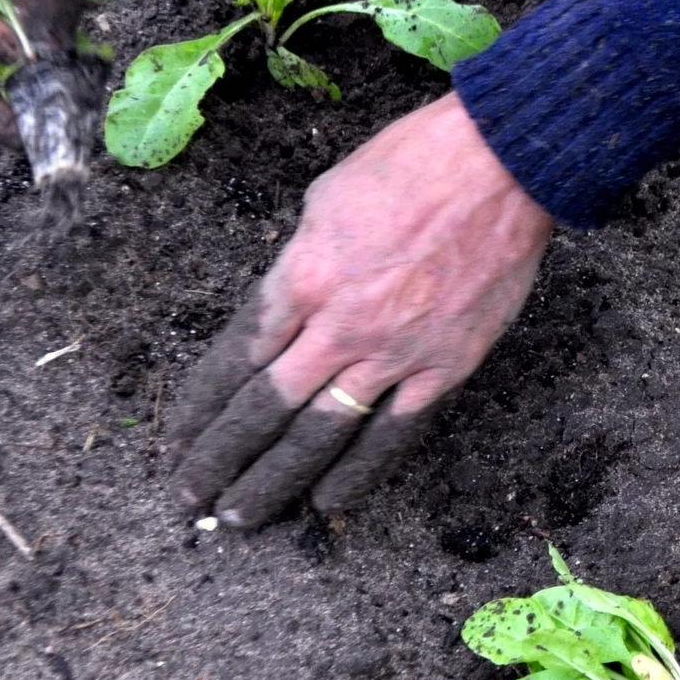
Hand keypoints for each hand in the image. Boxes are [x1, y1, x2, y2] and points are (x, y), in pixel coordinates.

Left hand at [168, 94, 554, 526]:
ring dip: (273, 480)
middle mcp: (339, 324)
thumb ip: (301, 264)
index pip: (236, 356)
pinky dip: (359, 473)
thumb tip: (288, 305)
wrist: (502, 164)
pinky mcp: (444, 367)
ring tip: (238, 516)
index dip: (201, 404)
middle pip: (264, 407)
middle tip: (189, 496)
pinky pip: (393, 433)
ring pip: (319, 434)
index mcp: (302, 274)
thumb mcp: (325, 198)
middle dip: (220, 457)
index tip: (178, 436)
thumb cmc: (412, 163)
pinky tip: (328, 504)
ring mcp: (393, 352)